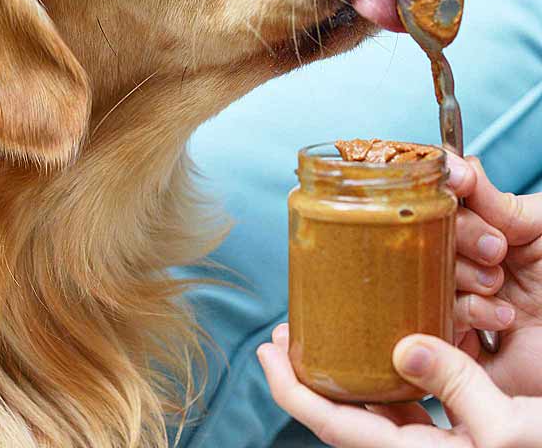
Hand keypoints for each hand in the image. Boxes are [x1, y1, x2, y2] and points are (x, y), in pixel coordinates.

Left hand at [257, 324, 541, 446]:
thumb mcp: (504, 425)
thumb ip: (454, 384)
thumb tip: (404, 348)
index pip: (333, 426)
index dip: (291, 391)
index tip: (266, 354)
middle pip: (340, 416)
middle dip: (306, 376)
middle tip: (284, 336)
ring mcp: (429, 445)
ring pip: (368, 408)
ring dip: (340, 373)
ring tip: (321, 334)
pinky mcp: (450, 433)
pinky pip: (401, 403)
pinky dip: (379, 377)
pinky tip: (377, 349)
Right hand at [447, 155, 541, 396]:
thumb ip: (501, 201)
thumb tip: (457, 166)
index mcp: (492, 230)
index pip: (450, 198)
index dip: (451, 190)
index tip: (462, 184)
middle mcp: (474, 260)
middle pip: (433, 232)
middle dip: (463, 236)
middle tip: (497, 250)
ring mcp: (465, 297)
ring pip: (431, 271)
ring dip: (468, 277)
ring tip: (501, 288)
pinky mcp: (460, 339)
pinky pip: (439, 315)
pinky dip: (470, 312)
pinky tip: (502, 317)